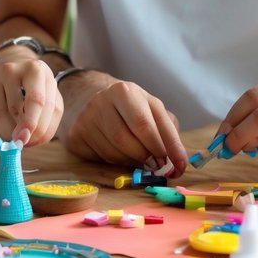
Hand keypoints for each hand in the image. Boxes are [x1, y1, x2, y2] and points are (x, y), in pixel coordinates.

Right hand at [0, 58, 62, 146]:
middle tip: (23, 141)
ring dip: (7, 134)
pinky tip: (3, 134)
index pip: (35, 100)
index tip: (26, 140)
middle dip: (18, 131)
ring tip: (15, 136)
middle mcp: (12, 70)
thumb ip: (47, 123)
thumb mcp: (52, 101)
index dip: (31, 123)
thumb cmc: (40, 91)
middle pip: (14, 109)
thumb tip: (26, 141)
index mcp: (36, 70)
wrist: (19, 73)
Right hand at [60, 72, 186, 174]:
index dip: (169, 147)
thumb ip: (166, 131)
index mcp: (126, 91)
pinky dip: (116, 163)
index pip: (150, 124)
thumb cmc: (131, 111)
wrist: (95, 104)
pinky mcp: (77, 135)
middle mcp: (103, 100)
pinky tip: (121, 156)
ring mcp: (88, 117)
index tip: (180, 166)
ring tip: (141, 159)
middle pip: (132, 139)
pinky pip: (101, 158)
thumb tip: (177, 160)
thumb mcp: (151, 110)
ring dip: (134, 161)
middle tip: (160, 166)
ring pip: (117, 151)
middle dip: (151, 156)